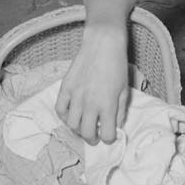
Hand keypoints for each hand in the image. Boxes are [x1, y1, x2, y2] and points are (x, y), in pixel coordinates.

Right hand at [55, 27, 128, 143]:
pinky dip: (64, 117)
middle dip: (92, 139)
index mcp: (107, 105)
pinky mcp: (65, 88)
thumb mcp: (125, 90)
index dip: (109, 138)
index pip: (106, 134)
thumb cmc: (117, 66)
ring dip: (78, 130)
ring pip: (71, 124)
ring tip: (83, 128)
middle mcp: (90, 103)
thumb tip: (116, 126)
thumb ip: (120, 111)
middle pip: (86, 133)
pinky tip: (71, 116)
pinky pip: (59, 109)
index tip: (109, 135)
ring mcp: (75, 96)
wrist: (102, 45)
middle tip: (95, 137)